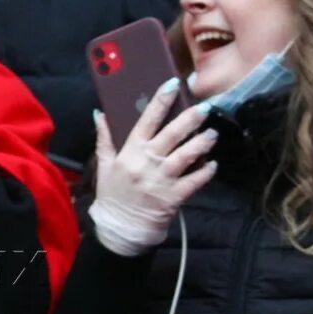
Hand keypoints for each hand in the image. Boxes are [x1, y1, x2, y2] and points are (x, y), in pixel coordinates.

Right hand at [89, 86, 218, 255]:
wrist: (119, 230)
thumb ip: (104, 139)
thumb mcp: (104, 166)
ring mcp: (161, 180)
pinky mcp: (173, 197)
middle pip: (171, 134)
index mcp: (129, 152)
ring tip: (212, 134)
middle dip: (190, 119)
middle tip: (205, 108)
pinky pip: (194, 181)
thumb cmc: (113, 195)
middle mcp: (146, 163)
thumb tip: (99, 114)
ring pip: (186, 156)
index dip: (160, 101)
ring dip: (202, 143)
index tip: (174, 84)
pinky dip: (206, 172)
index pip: (146, 121)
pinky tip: (213, 164)